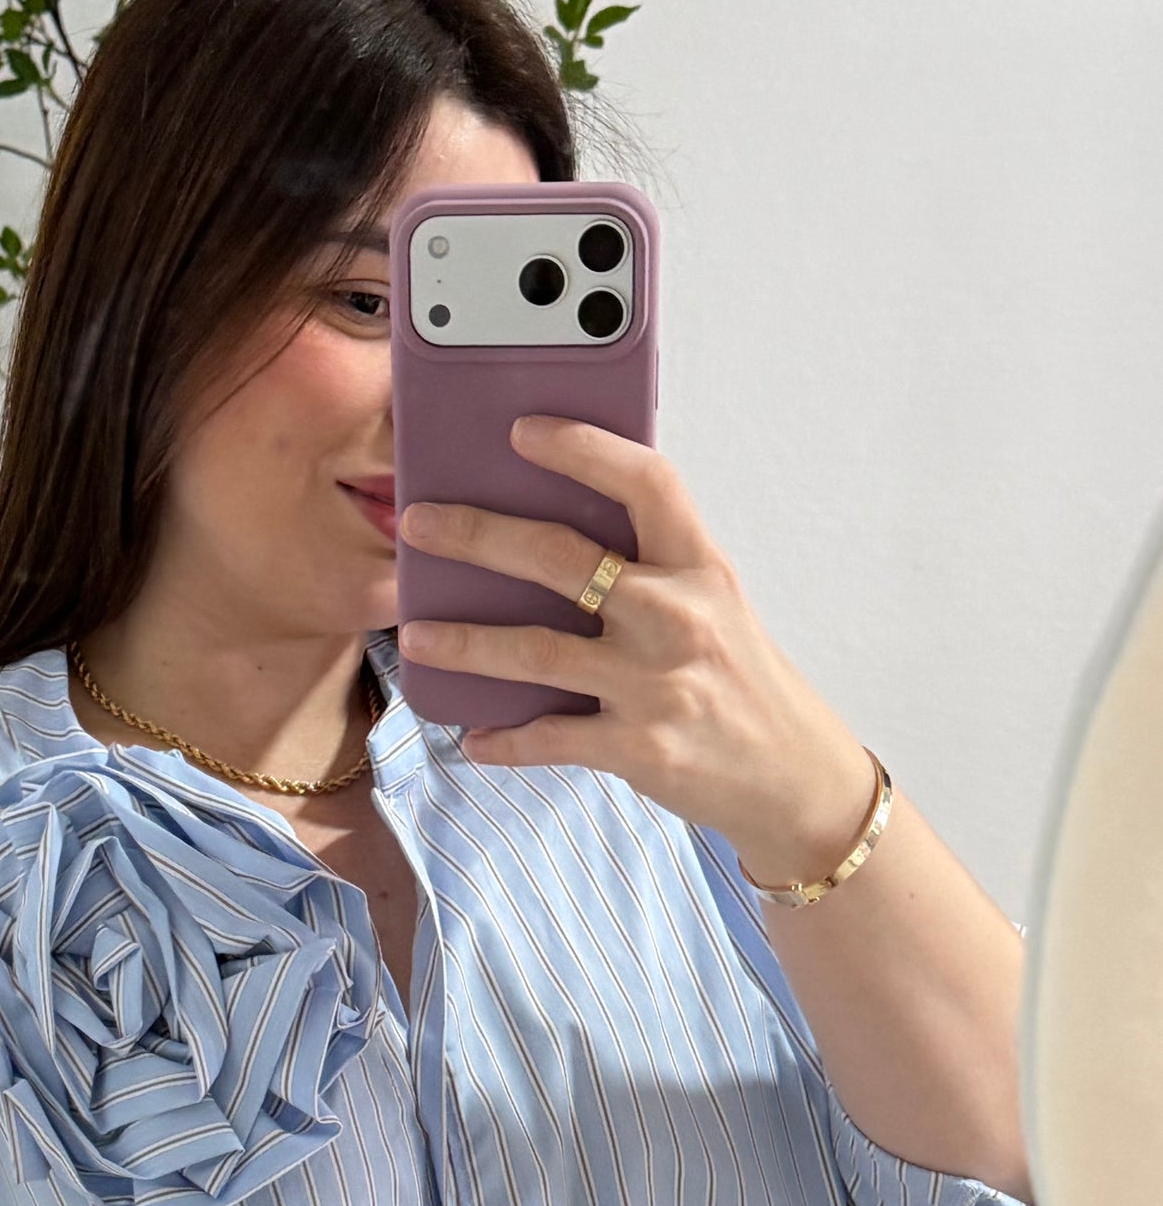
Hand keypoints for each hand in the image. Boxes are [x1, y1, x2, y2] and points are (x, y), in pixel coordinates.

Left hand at [396, 414, 881, 888]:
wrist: (792, 775)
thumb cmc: (739, 678)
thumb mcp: (713, 602)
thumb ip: (652, 565)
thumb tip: (556, 524)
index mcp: (700, 566)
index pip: (646, 484)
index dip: (583, 449)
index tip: (523, 430)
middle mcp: (678, 617)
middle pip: (563, 559)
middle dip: (478, 535)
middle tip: (419, 524)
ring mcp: (655, 685)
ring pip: (537, 651)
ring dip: (465, 643)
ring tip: (413, 636)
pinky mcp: (637, 748)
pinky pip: (550, 738)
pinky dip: (504, 741)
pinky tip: (473, 737)